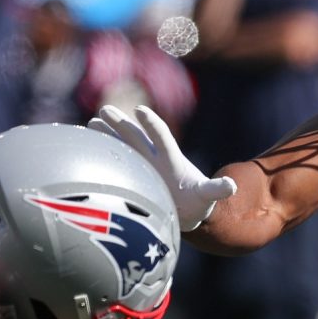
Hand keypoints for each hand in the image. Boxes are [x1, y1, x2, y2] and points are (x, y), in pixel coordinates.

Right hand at [91, 103, 236, 229]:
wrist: (188, 209)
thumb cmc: (198, 202)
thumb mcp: (207, 196)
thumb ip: (216, 190)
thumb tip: (230, 186)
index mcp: (172, 160)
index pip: (162, 138)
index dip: (152, 125)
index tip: (140, 111)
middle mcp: (155, 158)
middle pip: (137, 137)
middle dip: (122, 124)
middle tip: (105, 110)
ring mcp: (143, 165)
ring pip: (123, 146)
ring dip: (109, 135)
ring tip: (92, 123)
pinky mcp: (134, 174)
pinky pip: (116, 160)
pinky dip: (103, 152)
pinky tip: (87, 143)